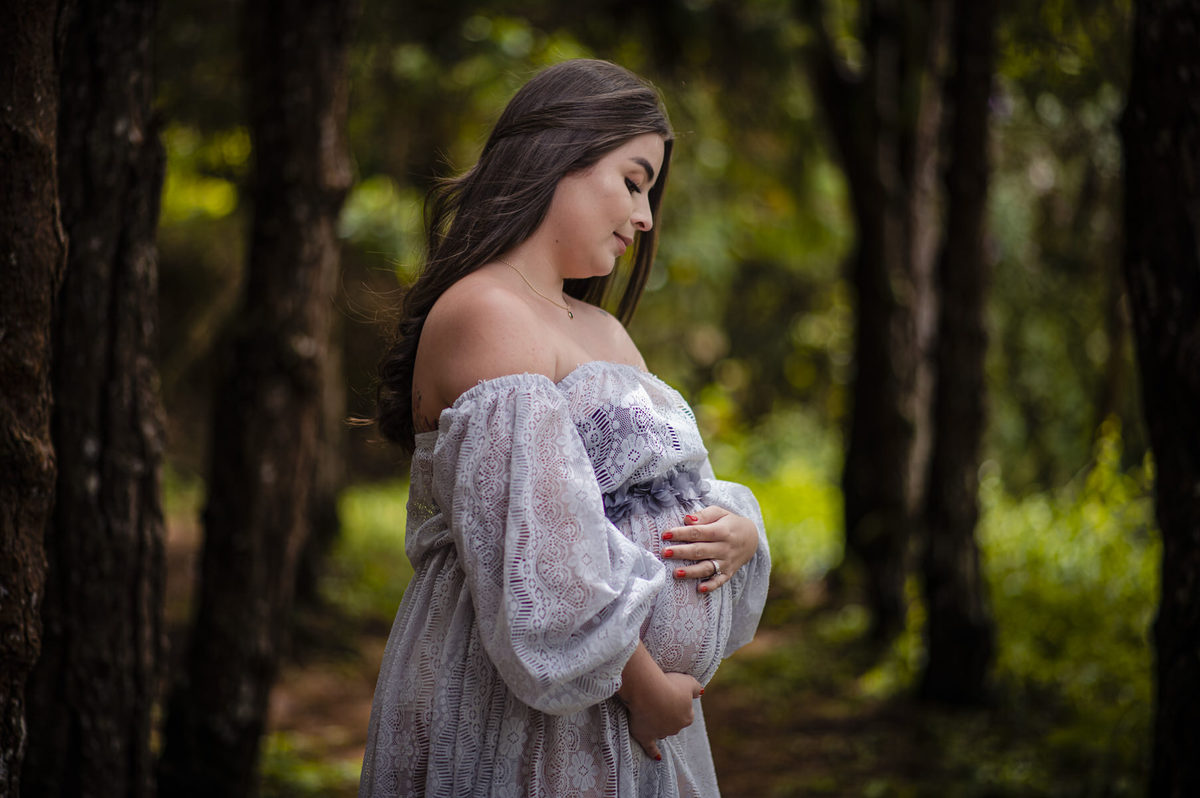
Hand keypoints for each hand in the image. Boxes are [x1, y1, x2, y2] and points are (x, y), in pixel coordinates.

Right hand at [617, 644, 703, 759]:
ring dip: (659, 726)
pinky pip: (651, 748)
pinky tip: (657, 757)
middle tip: (659, 701)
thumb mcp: (688, 682)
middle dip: (669, 715)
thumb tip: (702, 692)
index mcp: (688, 717)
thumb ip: (696, 688)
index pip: (687, 713)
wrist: (648, 691)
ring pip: (663, 731)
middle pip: (674, 723)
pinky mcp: (646, 736)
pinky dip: (654, 753)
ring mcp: (661, 733)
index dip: (679, 704)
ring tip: (652, 715)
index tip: (672, 695)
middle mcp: (676, 728)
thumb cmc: (669, 685)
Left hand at [661, 505, 757, 592]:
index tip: (665, 534)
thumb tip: (687, 519)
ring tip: (676, 573)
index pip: (698, 532)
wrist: (752, 538)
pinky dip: (711, 586)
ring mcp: (726, 562)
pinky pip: (720, 581)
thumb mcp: (719, 513)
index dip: (681, 533)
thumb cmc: (729, 523)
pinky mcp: (728, 572)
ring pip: (707, 568)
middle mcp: (724, 547)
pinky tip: (699, 589)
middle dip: (681, 552)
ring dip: (691, 572)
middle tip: (665, 552)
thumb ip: (703, 515)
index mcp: (721, 531)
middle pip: (700, 550)